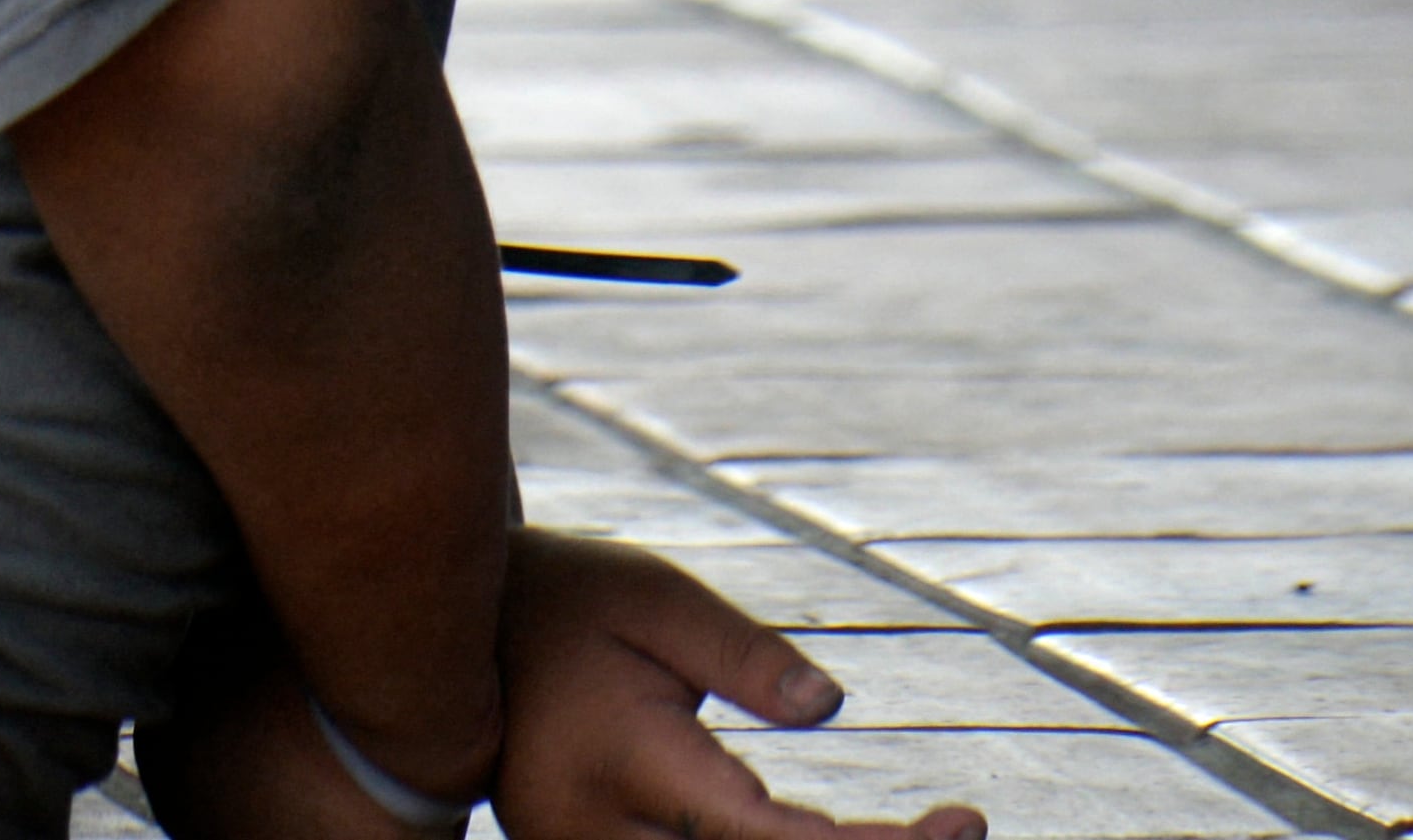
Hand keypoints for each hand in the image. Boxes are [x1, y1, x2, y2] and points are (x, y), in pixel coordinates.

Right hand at [490, 530, 986, 839]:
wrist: (447, 628)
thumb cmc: (563, 600)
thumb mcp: (655, 597)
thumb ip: (742, 653)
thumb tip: (831, 707)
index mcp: (624, 766)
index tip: (965, 825)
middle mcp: (600, 836)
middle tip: (958, 831)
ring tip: (907, 835)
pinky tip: (825, 837)